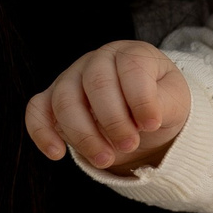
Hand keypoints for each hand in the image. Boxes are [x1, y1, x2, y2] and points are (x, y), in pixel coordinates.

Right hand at [26, 41, 190, 171]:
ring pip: (65, 100)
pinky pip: (37, 110)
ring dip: (84, 135)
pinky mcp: (52, 99)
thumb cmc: (160, 102)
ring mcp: (71, 77)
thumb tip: (147, 117)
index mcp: (131, 54)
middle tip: (129, 145)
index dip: (141, 99)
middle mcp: (98, 60)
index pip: (131, 67)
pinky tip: (57, 153)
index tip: (152, 125)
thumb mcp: (174, 101)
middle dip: (113, 121)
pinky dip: (42, 132)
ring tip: (105, 159)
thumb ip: (164, 104)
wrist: (143, 115)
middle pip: (96, 84)